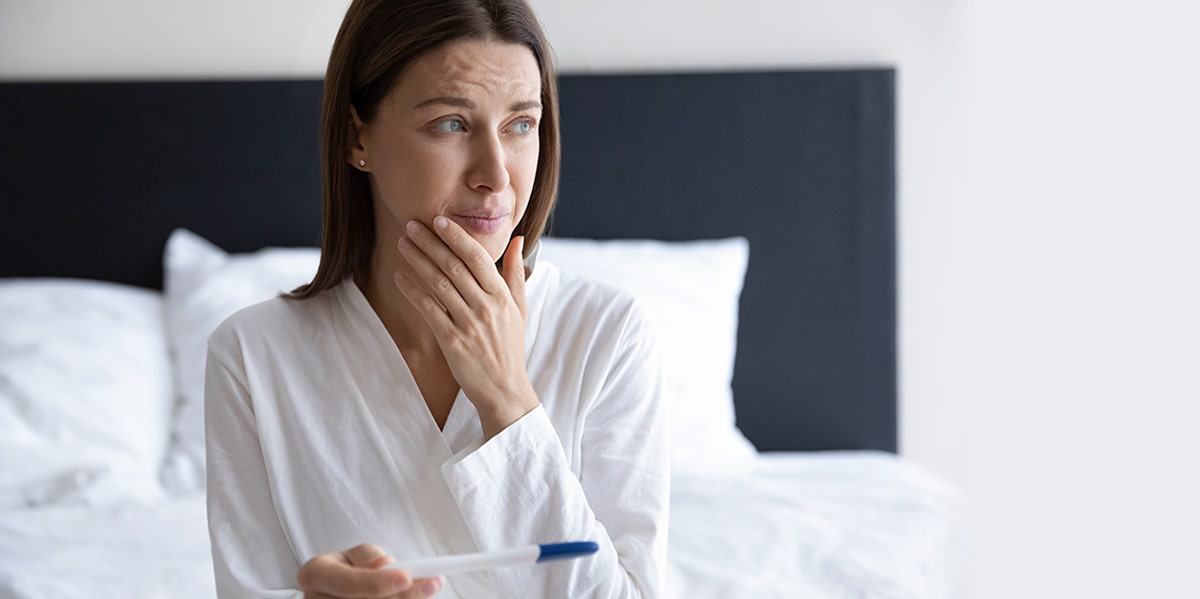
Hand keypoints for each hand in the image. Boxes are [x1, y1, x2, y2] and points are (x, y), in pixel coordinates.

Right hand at [298, 543, 442, 597]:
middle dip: (400, 596)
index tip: (406, 578)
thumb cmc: (352, 569)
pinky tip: (413, 598)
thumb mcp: (359, 555)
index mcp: (315, 573)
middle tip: (430, 585)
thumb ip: (371, 558)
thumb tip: (386, 566)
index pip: (346, 582)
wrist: (337, 589)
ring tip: (423, 589)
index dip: (377, 583)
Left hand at [393, 217, 538, 437]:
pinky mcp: (452, 341)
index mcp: (502, 296)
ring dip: (418, 261)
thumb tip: (516, 240)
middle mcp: (486, 307)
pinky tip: (399, 277)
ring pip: (438, 283)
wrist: (505, 389)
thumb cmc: (510, 347)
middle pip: (454, 266)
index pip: (478, 257)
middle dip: (431, 242)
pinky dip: (413, 291)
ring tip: (403, 243)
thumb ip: (515, 273)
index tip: (439, 221)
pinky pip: (429, 310)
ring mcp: (468, 324)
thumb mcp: (519, 308)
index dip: (456, 237)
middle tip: (412, 224)